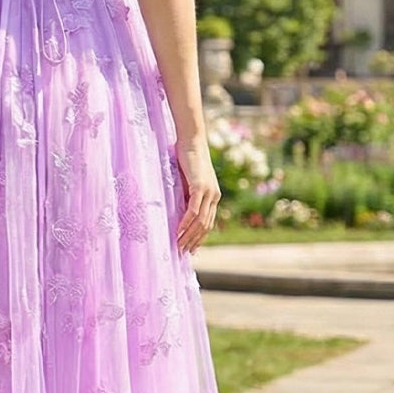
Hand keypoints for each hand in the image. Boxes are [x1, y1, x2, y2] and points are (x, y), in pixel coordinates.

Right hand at [174, 135, 220, 253]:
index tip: (192, 249)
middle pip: (206, 225)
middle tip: (183, 252)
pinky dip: (186, 222)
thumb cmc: (187, 158)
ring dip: (189, 235)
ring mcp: (209, 192)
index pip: (208, 222)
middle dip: (194, 240)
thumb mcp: (188, 181)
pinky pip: (194, 210)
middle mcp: (214, 196)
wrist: (192, 140)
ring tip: (179, 246)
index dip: (200, 237)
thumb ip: (187, 195)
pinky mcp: (200, 187)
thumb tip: (178, 209)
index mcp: (213, 196)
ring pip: (200, 221)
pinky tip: (178, 231)